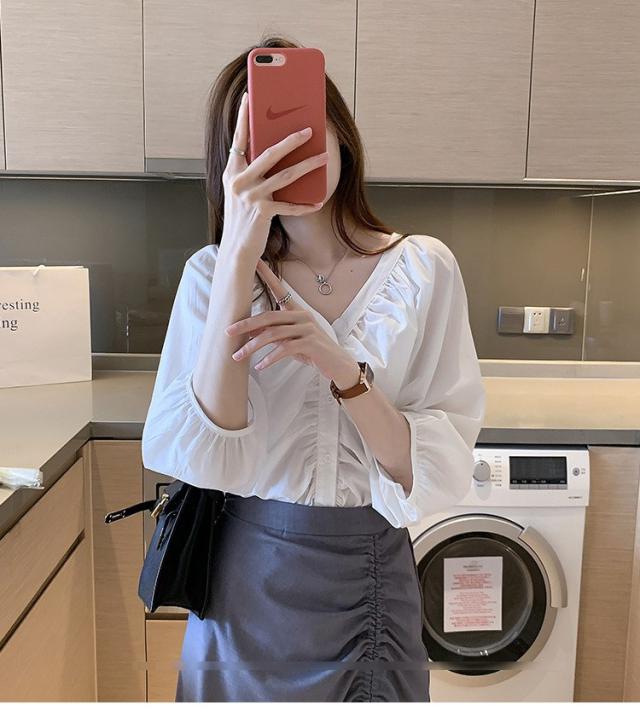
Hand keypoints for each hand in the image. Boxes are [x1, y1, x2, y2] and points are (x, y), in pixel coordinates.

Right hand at [221, 91, 328, 259]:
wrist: (235, 248)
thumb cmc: (241, 218)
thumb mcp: (240, 190)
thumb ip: (252, 172)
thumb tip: (275, 152)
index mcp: (232, 171)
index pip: (239, 138)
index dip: (244, 117)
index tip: (249, 96)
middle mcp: (239, 180)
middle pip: (269, 153)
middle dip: (291, 140)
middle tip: (309, 130)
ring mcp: (250, 196)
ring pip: (285, 176)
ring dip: (307, 166)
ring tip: (323, 157)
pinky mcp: (262, 212)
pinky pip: (289, 206)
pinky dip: (305, 205)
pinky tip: (318, 202)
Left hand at [224, 257, 359, 384]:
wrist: (338, 364)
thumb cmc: (313, 351)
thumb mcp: (291, 339)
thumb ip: (274, 333)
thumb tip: (250, 332)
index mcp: (297, 311)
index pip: (280, 289)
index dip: (267, 275)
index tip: (254, 262)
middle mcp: (302, 316)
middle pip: (268, 316)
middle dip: (246, 324)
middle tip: (227, 331)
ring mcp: (307, 329)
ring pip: (273, 335)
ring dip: (253, 347)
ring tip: (238, 356)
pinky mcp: (310, 344)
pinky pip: (284, 349)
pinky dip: (269, 358)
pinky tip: (259, 366)